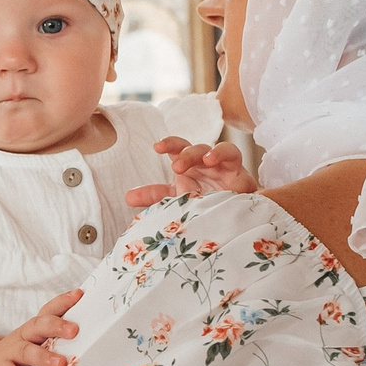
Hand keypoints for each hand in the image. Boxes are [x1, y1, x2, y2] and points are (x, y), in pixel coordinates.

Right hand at [0, 290, 81, 365]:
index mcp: (37, 328)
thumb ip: (59, 341)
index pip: (50, 311)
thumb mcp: (39, 343)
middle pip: (40, 325)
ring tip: (60, 363)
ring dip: (44, 356)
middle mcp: (25, 336)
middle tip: (74, 331)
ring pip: (28, 351)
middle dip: (57, 326)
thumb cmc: (23, 355)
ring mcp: (12, 352)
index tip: (79, 294)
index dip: (63, 302)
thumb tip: (95, 340)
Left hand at [126, 137, 253, 208]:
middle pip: (191, 147)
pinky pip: (231, 154)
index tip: (156, 147)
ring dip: (197, 154)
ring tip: (189, 164)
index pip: (176, 149)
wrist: (235, 220)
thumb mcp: (179, 201)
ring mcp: (220, 166)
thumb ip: (155, 197)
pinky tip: (210, 159)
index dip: (168, 145)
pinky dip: (221, 153)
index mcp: (188, 167)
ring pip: (208, 149)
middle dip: (182, 152)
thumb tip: (127, 196)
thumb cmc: (206, 206)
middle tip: (176, 166)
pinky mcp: (238, 172)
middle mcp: (202, 163)